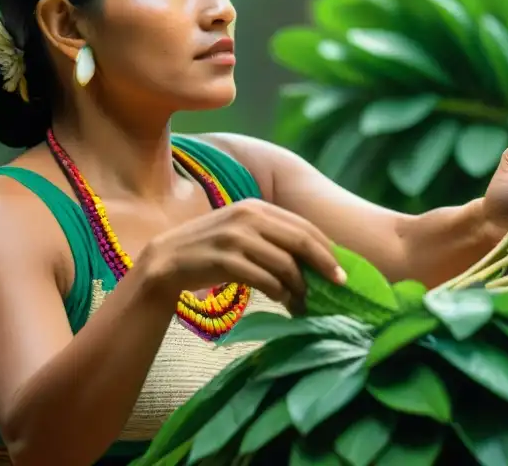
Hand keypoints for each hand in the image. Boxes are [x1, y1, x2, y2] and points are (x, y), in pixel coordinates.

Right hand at [139, 199, 345, 310]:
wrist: (165, 261)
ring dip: (299, 287)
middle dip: (323, 265)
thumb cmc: (211, 251)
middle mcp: (248, 216)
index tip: (341, 269)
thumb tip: (315, 259)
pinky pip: (265, 280)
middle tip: (338, 285)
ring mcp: (235, 237)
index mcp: (256, 206)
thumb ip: (272, 237)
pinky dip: (279, 293)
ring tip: (303, 301)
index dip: (326, 248)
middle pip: (300, 241)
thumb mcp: (242, 233)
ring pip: (284, 264)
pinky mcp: (225, 260)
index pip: (303, 226)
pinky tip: (282, 301)